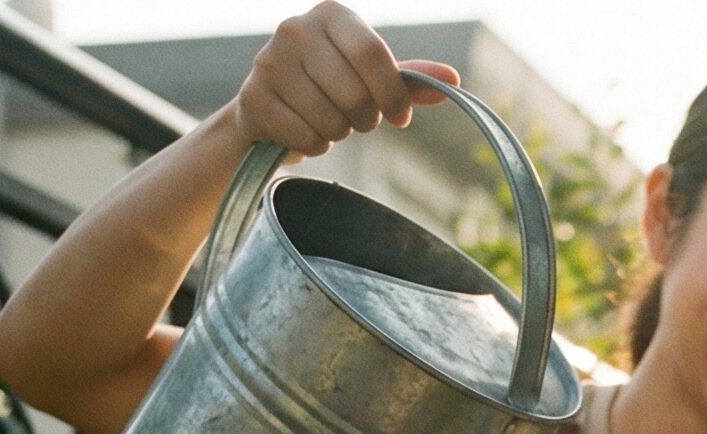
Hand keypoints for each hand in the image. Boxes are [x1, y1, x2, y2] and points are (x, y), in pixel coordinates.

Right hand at [234, 4, 458, 157]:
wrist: (272, 105)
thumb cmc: (332, 87)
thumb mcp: (372, 79)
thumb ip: (409, 81)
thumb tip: (453, 80)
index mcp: (332, 15)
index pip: (372, 55)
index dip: (393, 95)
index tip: (399, 117)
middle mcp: (295, 29)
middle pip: (355, 94)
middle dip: (365, 120)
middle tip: (355, 116)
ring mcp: (269, 61)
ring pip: (331, 121)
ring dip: (338, 133)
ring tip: (326, 118)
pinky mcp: (253, 98)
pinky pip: (306, 138)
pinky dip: (314, 145)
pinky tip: (304, 128)